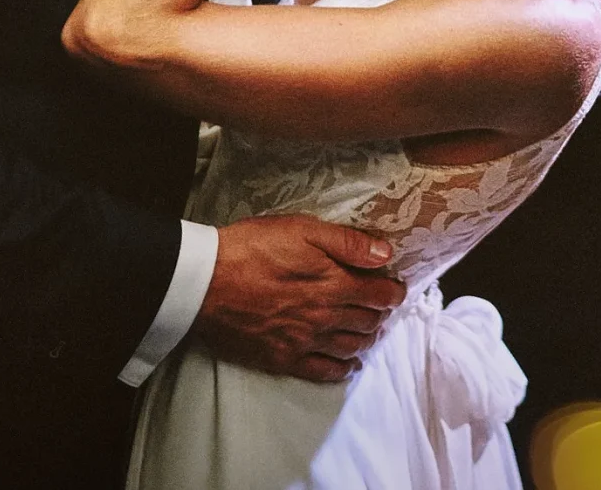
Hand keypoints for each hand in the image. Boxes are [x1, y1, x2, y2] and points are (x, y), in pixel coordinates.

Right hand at [193, 215, 406, 382]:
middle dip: (380, 313)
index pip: (380, 295)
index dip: (393, 291)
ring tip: (369, 331)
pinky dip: (342, 369)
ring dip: (366, 339)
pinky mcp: (283, 359)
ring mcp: (304, 342)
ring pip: (350, 347)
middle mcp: (325, 318)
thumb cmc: (251, 249)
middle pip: (368, 322)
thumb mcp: (300, 229)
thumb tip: (385, 255)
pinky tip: (348, 364)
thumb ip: (346, 243)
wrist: (204, 283)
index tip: (395, 286)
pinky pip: (323, 372)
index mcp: (333, 284)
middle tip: (380, 305)